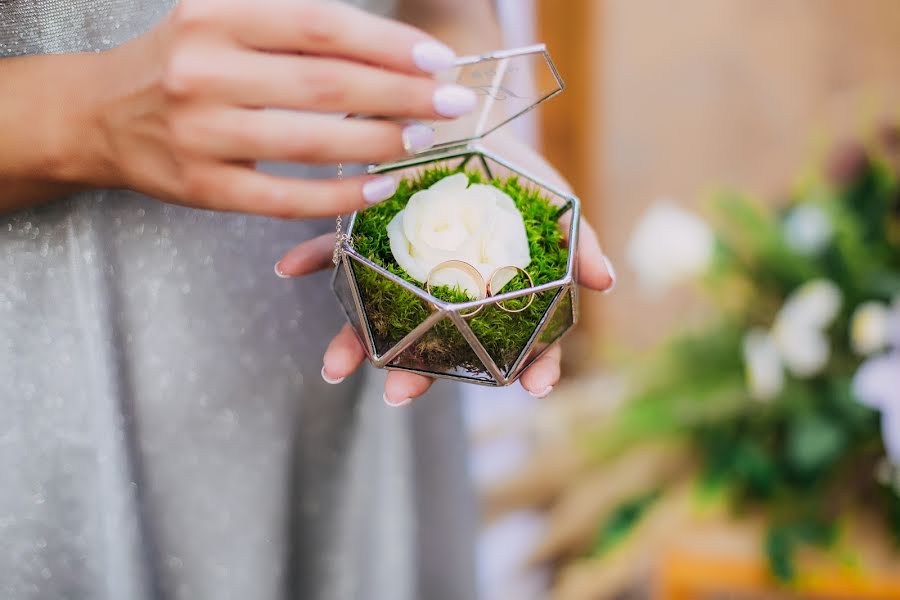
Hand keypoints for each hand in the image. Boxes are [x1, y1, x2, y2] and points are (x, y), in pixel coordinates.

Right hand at [69, 0, 476, 216]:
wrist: (100, 115)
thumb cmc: (180, 63)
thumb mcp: (223, 23)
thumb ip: (292, 31)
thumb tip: (389, 50)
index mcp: (216, 17)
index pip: (321, 26)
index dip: (388, 44)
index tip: (437, 60)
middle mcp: (203, 70)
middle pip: (326, 84)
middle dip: (402, 96)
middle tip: (451, 103)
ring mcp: (200, 133)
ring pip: (311, 142)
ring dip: (379, 142)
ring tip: (422, 140)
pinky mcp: (203, 188)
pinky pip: (286, 198)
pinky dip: (340, 195)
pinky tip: (379, 186)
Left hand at [276, 139, 615, 403]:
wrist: (461, 116)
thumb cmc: (512, 168)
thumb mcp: (552, 198)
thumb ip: (579, 242)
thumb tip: (607, 281)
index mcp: (493, 294)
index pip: (520, 342)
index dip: (531, 367)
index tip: (533, 389)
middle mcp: (445, 293)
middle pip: (435, 343)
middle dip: (416, 375)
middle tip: (399, 395)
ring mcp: (404, 270)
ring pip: (379, 315)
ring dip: (354, 341)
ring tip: (335, 367)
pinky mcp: (367, 236)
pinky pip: (336, 252)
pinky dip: (314, 259)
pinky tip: (290, 268)